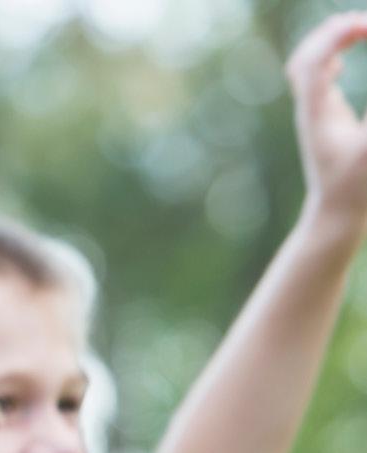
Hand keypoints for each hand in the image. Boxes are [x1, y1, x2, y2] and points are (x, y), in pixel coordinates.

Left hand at [288, 12, 366, 216]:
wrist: (336, 216)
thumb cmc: (356, 188)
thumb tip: (353, 93)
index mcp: (317, 113)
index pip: (313, 62)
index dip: (335, 37)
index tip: (366, 24)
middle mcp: (309, 111)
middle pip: (304, 60)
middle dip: (330, 36)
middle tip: (363, 22)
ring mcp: (313, 117)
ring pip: (306, 71)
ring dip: (327, 47)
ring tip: (356, 31)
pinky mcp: (321, 125)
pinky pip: (314, 86)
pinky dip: (327, 65)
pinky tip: (340, 66)